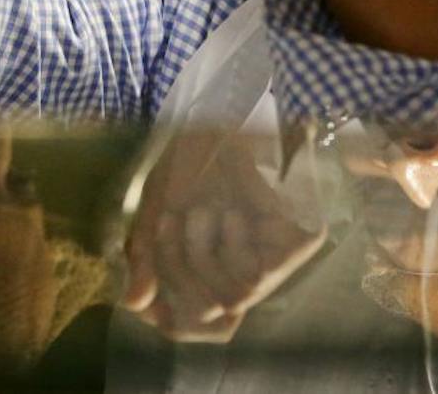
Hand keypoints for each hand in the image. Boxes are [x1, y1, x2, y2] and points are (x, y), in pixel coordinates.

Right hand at [123, 130, 326, 342]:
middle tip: (176, 221)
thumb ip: (146, 259)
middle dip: (181, 268)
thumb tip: (135, 305)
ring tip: (204, 211)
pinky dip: (233, 249)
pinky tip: (231, 216)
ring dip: (204, 255)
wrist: (221, 113)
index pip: (194, 322)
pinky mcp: (302, 244)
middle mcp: (247, 269)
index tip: (149, 288)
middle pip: (208, 311)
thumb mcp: (157, 213)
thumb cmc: (190, 164)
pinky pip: (256, 280)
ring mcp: (277, 259)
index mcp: (215, 269)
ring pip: (233, 299)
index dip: (170, 315)